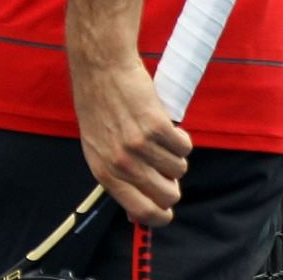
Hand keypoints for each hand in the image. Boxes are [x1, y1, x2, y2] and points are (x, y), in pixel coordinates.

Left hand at [72, 56, 192, 227]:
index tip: (167, 209)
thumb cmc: (98, 106)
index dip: (160, 215)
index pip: (141, 211)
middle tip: (165, 165)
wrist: (100, 67)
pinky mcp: (157, 126)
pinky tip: (167, 125)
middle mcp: (121, 163)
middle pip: (168, 195)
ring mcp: (139, 145)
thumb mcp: (98, 148)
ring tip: (160, 137)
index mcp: (104, 172)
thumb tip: (135, 216)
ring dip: (176, 156)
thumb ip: (117, 178)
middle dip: (173, 183)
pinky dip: (182, 138)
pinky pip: (184, 147)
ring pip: (179, 169)